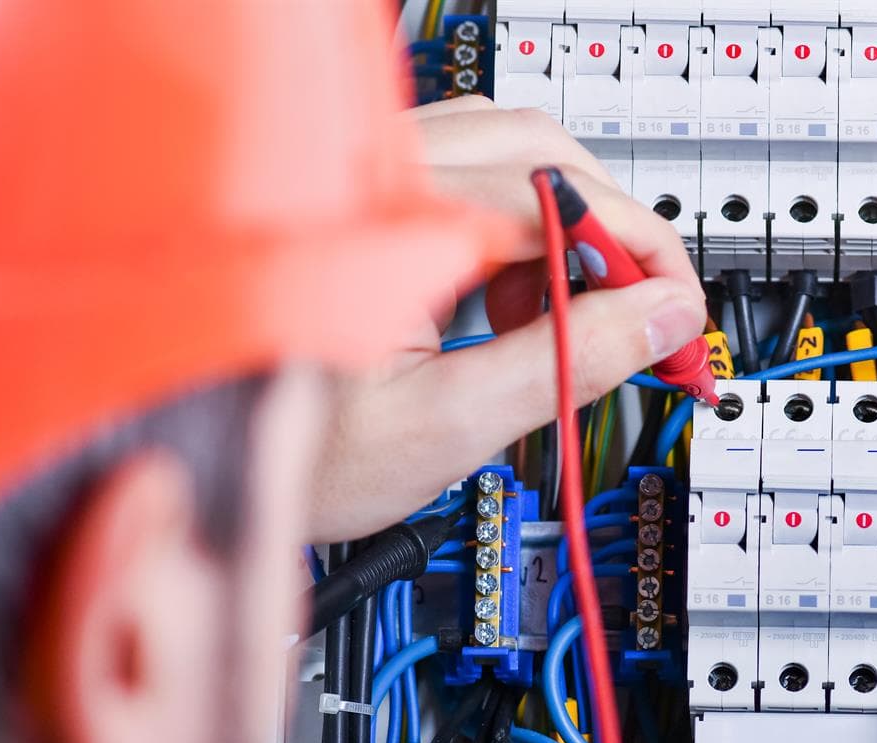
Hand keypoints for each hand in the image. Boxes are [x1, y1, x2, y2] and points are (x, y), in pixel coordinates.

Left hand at [309, 98, 705, 541]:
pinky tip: (505, 303)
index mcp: (394, 218)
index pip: (564, 198)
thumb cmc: (286, 448)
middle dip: (611, 237)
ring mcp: (363, 173)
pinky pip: (465, 173)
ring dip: (564, 229)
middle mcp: (373, 169)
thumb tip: (661, 321)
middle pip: (545, 152)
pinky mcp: (361, 194)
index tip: (677, 315)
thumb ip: (568, 362)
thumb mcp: (450, 423)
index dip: (642, 256)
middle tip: (641, 318)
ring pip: (509, 152)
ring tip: (557, 322)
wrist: (199, 457)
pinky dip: (513, 228)